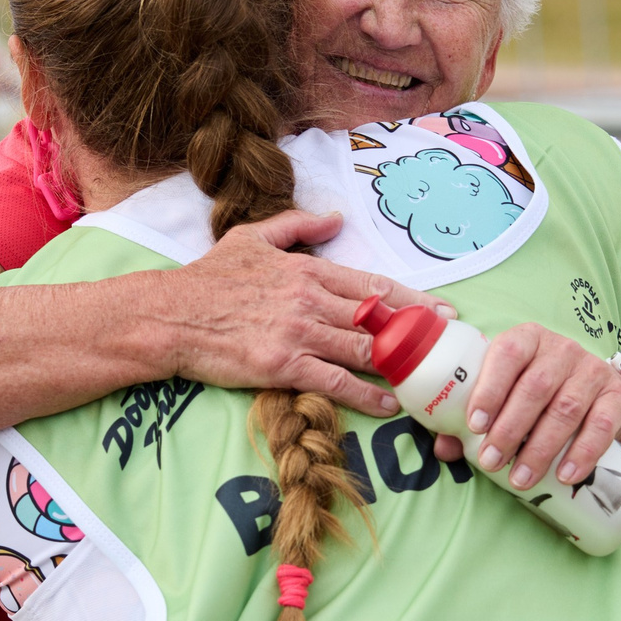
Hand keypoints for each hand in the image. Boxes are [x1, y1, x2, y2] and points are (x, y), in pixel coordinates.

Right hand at [154, 210, 443, 420]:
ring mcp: (298, 333)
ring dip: (401, 364)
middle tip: (451, 346)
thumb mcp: (253, 238)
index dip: (412, 300)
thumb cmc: (208, 278)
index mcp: (307, 270)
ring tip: (429, 378)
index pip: (373, 285)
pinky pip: (335, 381)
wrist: (169, 315)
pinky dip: (366, 394)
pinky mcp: (283, 365)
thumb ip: (298, 226)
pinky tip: (389, 403)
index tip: (442, 311)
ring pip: (364, 349)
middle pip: (379, 318)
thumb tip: (335, 217)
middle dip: (420, 333)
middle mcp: (310, 299)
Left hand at [433, 324, 620, 490]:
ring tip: (520, 478)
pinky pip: (600, 425)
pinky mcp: (616, 397)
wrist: (599, 399)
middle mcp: (562, 350)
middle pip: (534, 387)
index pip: (507, 353)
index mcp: (528, 340)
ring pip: (565, 409)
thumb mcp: (508, 396)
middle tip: (491, 461)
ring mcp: (592, 371)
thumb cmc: (542, 396)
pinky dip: (581, 453)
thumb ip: (475, 418)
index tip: (475, 426)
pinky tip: (565, 475)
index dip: (489, 388)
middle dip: (509, 429)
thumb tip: (446, 448)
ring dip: (539, 448)